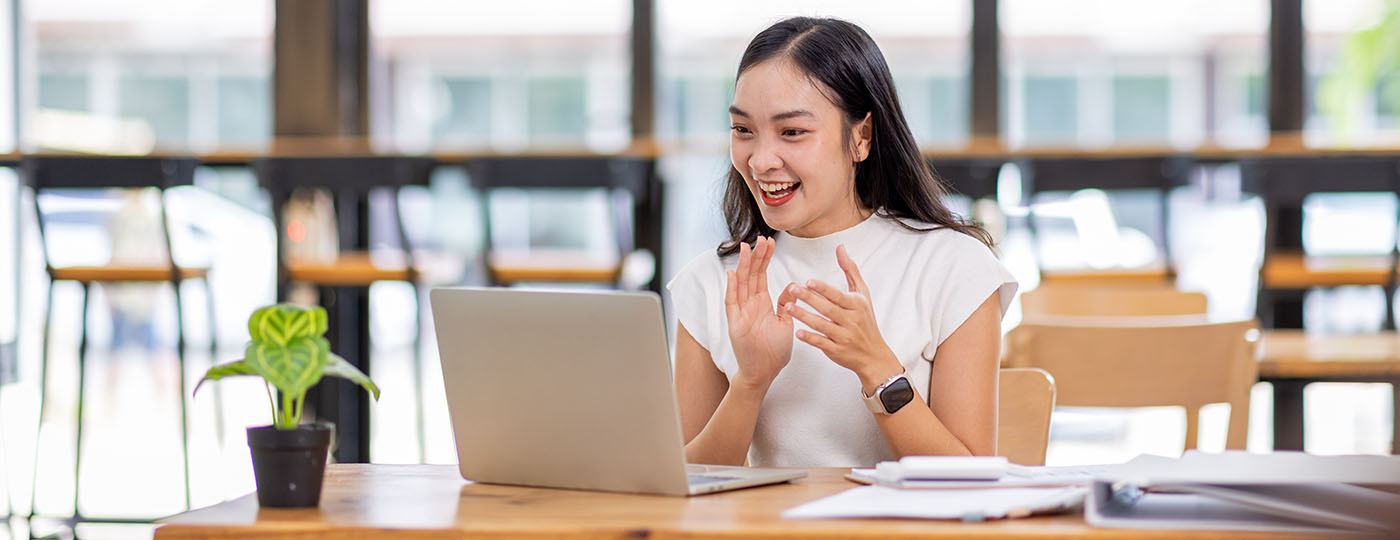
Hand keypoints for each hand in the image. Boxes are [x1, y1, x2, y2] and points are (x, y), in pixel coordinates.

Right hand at [725, 236, 798, 390]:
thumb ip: (786, 304)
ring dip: (743, 266)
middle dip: (756, 256)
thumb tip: (794, 287)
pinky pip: (732, 302)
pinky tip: (733, 273)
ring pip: (741, 284)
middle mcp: (750, 304)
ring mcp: (741, 313)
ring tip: (746, 248)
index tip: (769, 242)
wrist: (764, 372)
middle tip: (761, 239)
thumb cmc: (774, 350)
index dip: (765, 258)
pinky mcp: (735, 324)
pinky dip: (732, 288)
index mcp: (762, 303)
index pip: (762, 275)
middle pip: (751, 275)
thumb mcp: (785, 322)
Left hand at [786, 244, 901, 392]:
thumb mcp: (862, 293)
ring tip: (788, 307)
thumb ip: (850, 270)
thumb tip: (840, 247)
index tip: (809, 281)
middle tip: (793, 289)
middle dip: (810, 299)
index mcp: (856, 305)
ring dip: (804, 316)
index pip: (838, 295)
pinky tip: (798, 332)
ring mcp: (844, 337)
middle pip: (828, 309)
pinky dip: (810, 338)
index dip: (823, 289)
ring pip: (822, 325)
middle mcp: (851, 320)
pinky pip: (822, 343)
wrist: (873, 354)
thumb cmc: (865, 320)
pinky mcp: (837, 351)